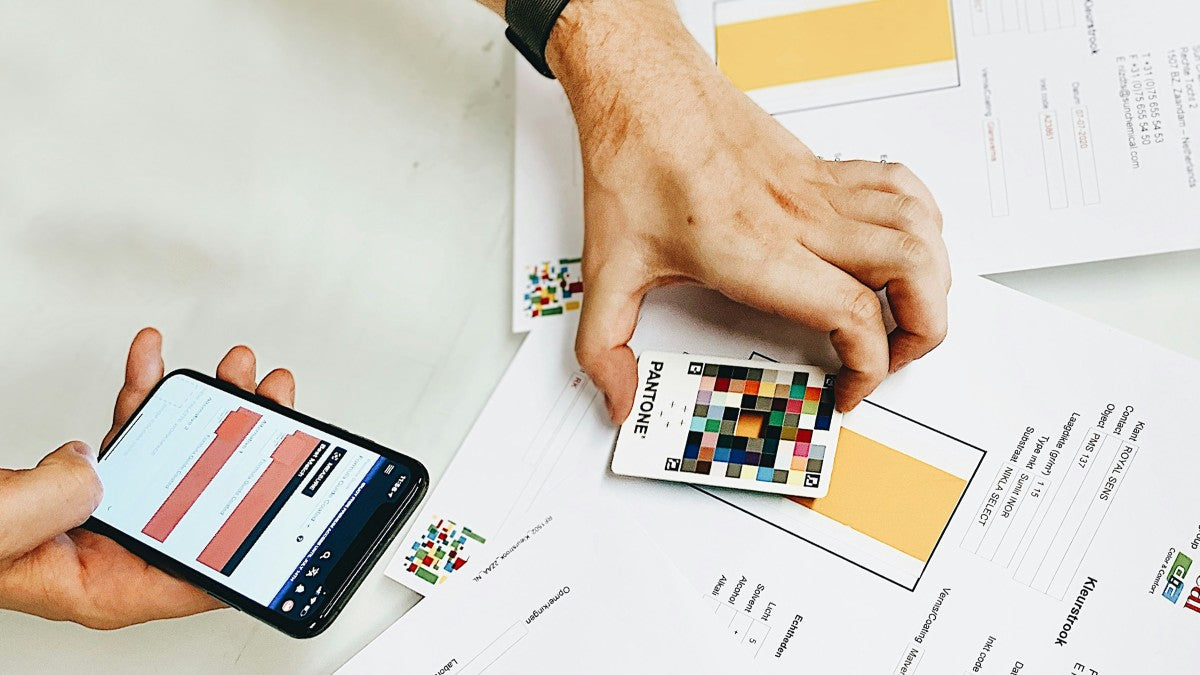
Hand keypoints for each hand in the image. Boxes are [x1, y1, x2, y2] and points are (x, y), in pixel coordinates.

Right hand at [0, 328, 296, 629]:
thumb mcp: (4, 530)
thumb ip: (53, 503)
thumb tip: (98, 464)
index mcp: (109, 586)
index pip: (203, 575)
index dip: (255, 542)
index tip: (293, 500)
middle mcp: (118, 550)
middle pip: (207, 503)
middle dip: (247, 446)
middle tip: (272, 402)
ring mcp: (105, 513)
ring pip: (178, 460)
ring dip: (206, 408)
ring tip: (234, 370)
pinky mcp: (85, 480)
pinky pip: (128, 434)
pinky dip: (142, 392)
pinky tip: (154, 359)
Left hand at [545, 0, 950, 421]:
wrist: (640, 86)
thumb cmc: (633, 160)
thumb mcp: (606, 267)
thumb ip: (603, 345)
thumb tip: (616, 396)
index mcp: (755, 251)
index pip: (853, 314)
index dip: (868, 368)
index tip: (846, 389)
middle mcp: (799, 217)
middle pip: (912, 270)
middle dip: (922, 331)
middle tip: (891, 358)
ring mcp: (817, 187)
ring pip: (919, 226)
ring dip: (931, 278)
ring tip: (906, 312)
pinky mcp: (819, 165)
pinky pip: (900, 187)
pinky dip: (920, 221)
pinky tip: (899, 246)